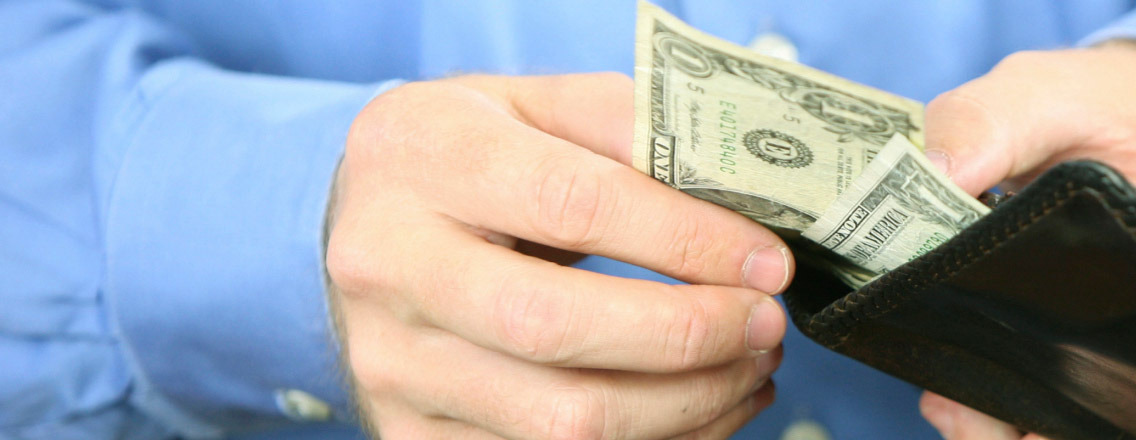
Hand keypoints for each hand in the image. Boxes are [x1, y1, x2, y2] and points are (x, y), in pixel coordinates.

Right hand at [326, 73, 794, 438]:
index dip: (688, 242)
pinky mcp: (409, 432)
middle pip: (558, 329)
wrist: (365, 224)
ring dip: (688, 404)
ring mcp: (392, 363)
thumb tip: (743, 198)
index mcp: (422, 158)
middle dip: (690, 336)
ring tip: (748, 366)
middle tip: (766, 323)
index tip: (768, 261)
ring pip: (563, 421)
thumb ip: (628, 128)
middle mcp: (390, 266)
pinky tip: (700, 405)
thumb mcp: (533, 104)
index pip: (575, 206)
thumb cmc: (467, 157)